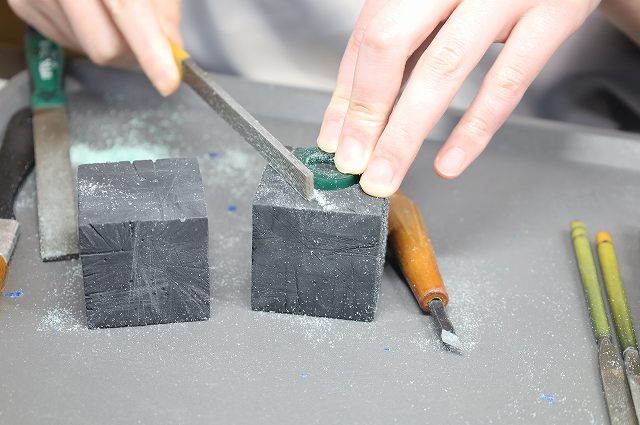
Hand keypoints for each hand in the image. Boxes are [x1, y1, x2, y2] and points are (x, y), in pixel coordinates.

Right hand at [8, 0, 181, 95]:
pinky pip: (68, 42)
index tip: (168, 81)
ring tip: (112, 11)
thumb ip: (164, 10)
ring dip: (111, 41)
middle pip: (105, 47)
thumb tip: (173, 50)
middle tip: (150, 42)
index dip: (150, 49)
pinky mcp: (23, 5)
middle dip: (134, 54)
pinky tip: (90, 11)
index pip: (126, 9)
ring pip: (88, 50)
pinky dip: (88, 35)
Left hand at [317, 0, 599, 196]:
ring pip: (441, 68)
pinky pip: (506, 80)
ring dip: (405, 133)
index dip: (346, 94)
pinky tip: (449, 162)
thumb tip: (358, 108)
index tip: (335, 141)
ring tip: (386, 175)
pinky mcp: (553, 14)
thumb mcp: (442, 1)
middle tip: (353, 164)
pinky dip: (474, 128)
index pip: (367, 36)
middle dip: (365, 113)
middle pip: (390, 45)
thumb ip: (406, 41)